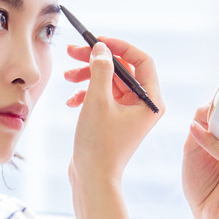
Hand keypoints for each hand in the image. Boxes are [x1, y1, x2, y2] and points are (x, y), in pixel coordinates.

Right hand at [64, 37, 163, 184]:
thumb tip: (101, 48)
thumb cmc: (99, 144)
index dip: (119, 46)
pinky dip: (86, 93)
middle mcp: (144, 104)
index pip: (141, 60)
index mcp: (151, 100)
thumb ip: (101, 69)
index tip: (97, 40)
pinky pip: (102, 96)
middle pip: (122, 68)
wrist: (92, 178)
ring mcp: (129, 112)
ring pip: (109, 81)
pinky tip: (71, 101)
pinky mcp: (114, 119)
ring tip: (67, 77)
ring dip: (87, 76)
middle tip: (73, 52)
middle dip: (96, 60)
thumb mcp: (98, 101)